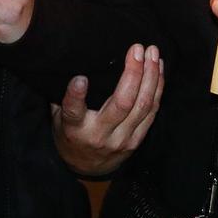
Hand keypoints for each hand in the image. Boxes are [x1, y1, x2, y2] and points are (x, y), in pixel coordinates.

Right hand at [51, 43, 163, 176]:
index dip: (76, 96)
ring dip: (151, 76)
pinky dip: (157, 89)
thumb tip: (66, 62)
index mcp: (75, 128)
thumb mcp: (58, 118)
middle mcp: (100, 135)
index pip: (73, 112)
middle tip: (137, 48)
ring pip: (142, 106)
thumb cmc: (71, 134)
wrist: (87, 168)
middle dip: (133, 73)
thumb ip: (63, 95)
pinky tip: (159, 69)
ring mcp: (122, 139)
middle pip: (122, 104)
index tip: (80, 78)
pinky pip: (152, 112)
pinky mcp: (137, 141)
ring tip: (152, 53)